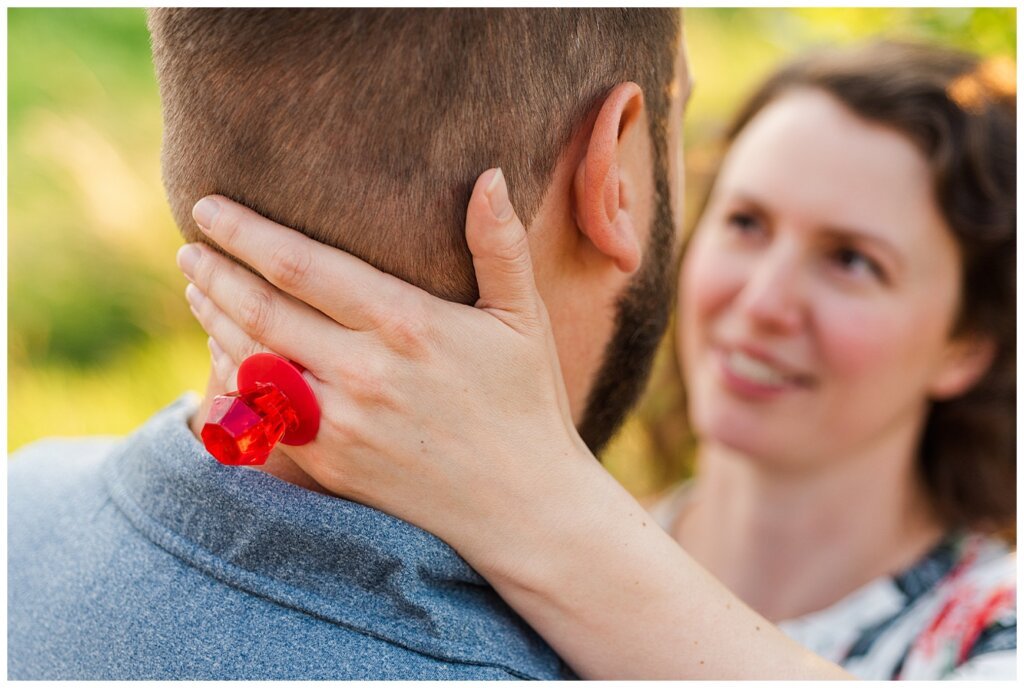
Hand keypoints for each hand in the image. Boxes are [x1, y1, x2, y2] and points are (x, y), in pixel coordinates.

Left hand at [177, 168, 595, 558]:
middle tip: (188, 247)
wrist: (521, 506)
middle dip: (214, 273)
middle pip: (261, 310)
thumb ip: (500, 245)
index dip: (245, 233)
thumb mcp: (522, 318)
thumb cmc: (526, 403)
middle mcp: (363, 371)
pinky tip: (223, 355)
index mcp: (406, 323)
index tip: (208, 207)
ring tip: (196, 290)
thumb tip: (491, 175)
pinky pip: (261, 414)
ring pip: (250, 361)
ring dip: (214, 320)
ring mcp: (340, 423)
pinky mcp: (330, 462)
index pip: (301, 265)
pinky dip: (232, 378)